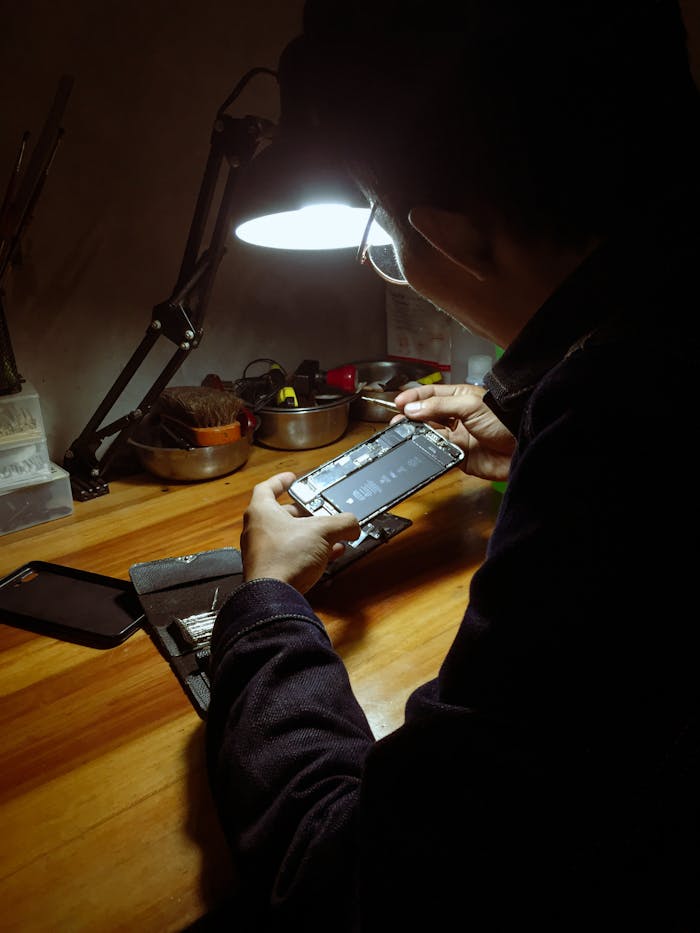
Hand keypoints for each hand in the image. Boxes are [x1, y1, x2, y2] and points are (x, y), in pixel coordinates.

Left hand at [240, 472, 360, 593]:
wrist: (273, 597)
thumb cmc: (285, 558)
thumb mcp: (322, 531)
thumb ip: (342, 523)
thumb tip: (352, 524)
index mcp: (261, 512)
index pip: (267, 488)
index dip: (281, 481)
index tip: (292, 478)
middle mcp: (257, 531)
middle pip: (282, 514)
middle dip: (305, 514)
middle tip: (321, 512)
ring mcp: (261, 553)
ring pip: (288, 537)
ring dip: (310, 535)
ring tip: (332, 536)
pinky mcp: (270, 571)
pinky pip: (291, 556)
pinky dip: (308, 553)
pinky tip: (328, 556)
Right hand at [392, 384, 514, 481]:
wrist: (523, 446)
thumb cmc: (505, 420)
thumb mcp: (470, 405)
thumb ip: (439, 406)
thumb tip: (413, 408)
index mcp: (459, 399)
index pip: (431, 395)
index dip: (414, 397)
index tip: (399, 402)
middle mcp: (457, 417)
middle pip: (426, 416)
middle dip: (411, 417)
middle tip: (398, 421)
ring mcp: (458, 437)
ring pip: (430, 435)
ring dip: (417, 435)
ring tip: (404, 434)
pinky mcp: (459, 456)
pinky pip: (438, 454)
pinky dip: (428, 452)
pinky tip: (421, 449)